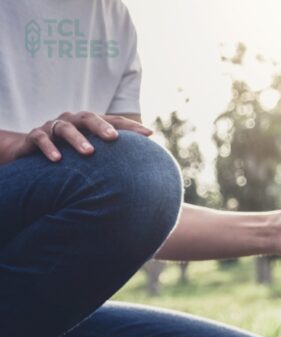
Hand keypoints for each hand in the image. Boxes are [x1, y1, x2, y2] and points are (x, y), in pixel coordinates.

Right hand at [13, 111, 152, 161]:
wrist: (29, 149)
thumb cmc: (68, 153)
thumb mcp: (89, 153)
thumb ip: (111, 158)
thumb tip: (142, 172)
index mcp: (89, 124)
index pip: (112, 120)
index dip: (130, 126)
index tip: (149, 134)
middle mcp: (72, 121)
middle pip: (88, 118)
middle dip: (102, 127)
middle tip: (114, 138)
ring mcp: (53, 127)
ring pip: (65, 128)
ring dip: (77, 139)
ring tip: (89, 152)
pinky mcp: (34, 136)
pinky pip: (41, 139)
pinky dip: (49, 147)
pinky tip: (58, 159)